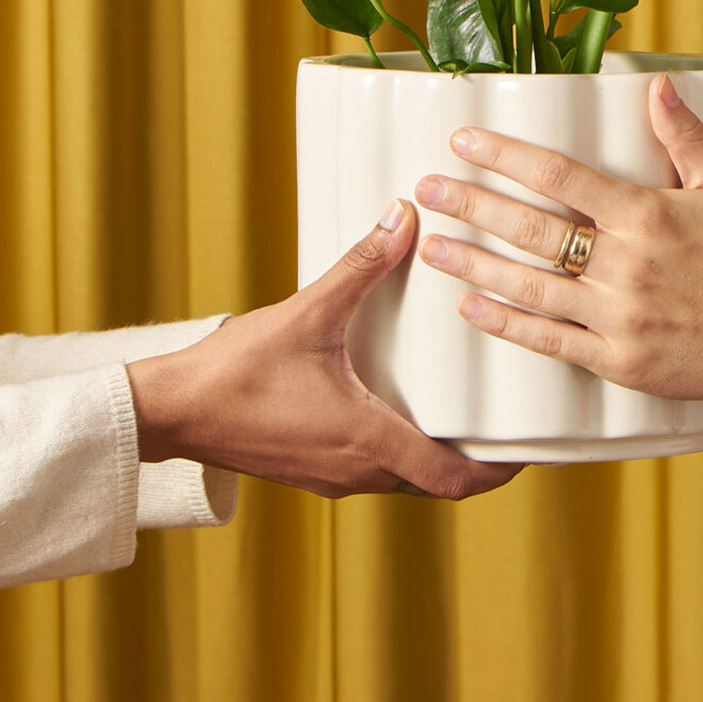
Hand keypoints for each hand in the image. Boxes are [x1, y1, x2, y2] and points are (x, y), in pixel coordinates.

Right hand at [127, 203, 520, 499]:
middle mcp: (356, 472)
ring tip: (464, 407)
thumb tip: (403, 219)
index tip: (533, 446)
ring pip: (405, 477)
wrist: (169, 412)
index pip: (453, 478)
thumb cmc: (233, 373)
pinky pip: (374, 467)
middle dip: (476, 457)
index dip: (499, 467)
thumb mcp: (305, 313)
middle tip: (509, 418)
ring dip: (437, 450)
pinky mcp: (312, 467)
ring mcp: (331, 476)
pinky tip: (401, 403)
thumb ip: (359, 267)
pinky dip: (402, 445)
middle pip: (436, 482)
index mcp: (366, 442)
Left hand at [415, 75, 702, 406]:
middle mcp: (625, 263)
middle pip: (532, 228)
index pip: (560, 175)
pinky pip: (550, 340)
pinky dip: (507, 323)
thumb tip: (658, 84)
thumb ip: (684, 135)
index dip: (506, 155)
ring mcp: (618, 315)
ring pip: (530, 285)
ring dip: (474, 265)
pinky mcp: (617, 359)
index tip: (463, 140)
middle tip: (426, 187)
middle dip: (473, 205)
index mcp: (646, 214)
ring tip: (432, 247)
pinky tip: (470, 307)